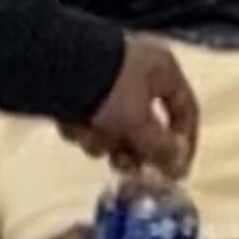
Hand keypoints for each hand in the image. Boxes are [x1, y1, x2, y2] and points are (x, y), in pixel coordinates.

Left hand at [64, 36, 200, 177]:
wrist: (52, 65)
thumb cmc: (108, 90)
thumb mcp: (139, 123)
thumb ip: (160, 148)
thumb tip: (175, 166)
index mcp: (162, 69)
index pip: (186, 110)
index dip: (184, 144)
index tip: (176, 173)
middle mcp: (136, 71)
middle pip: (144, 124)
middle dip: (132, 148)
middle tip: (123, 166)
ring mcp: (106, 78)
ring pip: (113, 125)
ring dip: (103, 139)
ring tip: (90, 136)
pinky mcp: (78, 86)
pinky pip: (89, 117)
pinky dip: (81, 126)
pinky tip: (71, 123)